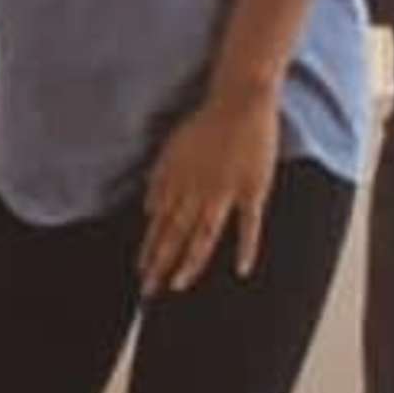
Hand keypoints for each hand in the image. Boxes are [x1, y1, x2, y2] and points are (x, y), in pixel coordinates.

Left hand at [141, 82, 280, 295]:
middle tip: (148, 291)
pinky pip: (249, 224)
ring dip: (189, 261)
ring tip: (179, 285)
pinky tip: (242, 270)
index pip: (158, 224)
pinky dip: (246, 247)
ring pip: (203, 234)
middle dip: (159, 264)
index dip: (149, 250)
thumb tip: (148, 209)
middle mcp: (195, 191)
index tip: (141, 273)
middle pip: (174, 234)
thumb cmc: (205, 124)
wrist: (238, 101)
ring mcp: (223, 192)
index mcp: (176, 182)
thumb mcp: (170, 150)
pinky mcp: (252, 189)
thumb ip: (159, 181)